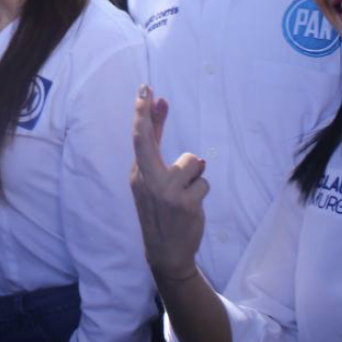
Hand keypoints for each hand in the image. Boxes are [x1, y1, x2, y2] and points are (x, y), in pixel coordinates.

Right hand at [130, 85, 209, 281]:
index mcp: (138, 174)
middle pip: (147, 140)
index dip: (140, 113)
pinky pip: (203, 182)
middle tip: (147, 91)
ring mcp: (164, 192)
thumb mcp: (153, 182)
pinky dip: (201, 192)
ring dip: (195, 176)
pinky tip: (191, 206)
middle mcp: (146, 180)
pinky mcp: (184, 203)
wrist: (165, 251)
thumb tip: (164, 115)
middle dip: (148, 115)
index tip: (144, 90)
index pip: (139, 138)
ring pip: (192, 162)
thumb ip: (160, 150)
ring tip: (186, 193)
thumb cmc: (161, 210)